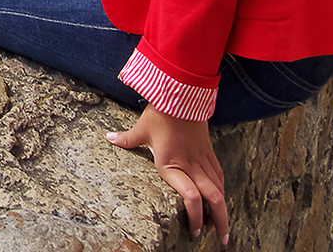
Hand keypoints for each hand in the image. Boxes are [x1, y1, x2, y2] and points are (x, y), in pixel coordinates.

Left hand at [107, 105, 227, 244]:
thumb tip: (109, 138)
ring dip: (223, 208)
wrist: (182, 95)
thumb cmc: (161, 113)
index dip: (196, 216)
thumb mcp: (141, 128)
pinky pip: (219, 175)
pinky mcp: (209, 151)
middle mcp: (190, 165)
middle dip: (220, 221)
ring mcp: (202, 158)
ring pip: (219, 189)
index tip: (196, 230)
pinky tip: (222, 199)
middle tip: (222, 239)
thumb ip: (126, 138)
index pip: (191, 197)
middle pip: (213, 198)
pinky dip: (222, 190)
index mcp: (172, 163)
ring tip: (223, 227)